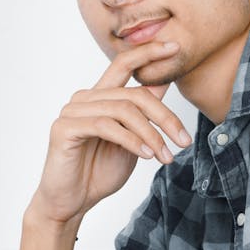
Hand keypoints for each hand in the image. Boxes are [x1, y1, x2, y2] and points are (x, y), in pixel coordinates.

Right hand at [27, 41, 190, 224]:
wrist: (70, 203)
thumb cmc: (99, 172)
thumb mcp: (133, 140)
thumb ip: (143, 113)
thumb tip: (165, 81)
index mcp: (100, 96)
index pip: (124, 63)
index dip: (149, 52)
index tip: (175, 46)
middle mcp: (85, 98)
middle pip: (135, 93)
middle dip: (165, 117)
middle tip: (184, 140)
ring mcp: (73, 111)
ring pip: (124, 109)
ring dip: (152, 135)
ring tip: (165, 156)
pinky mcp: (65, 128)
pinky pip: (107, 126)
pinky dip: (132, 140)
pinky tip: (146, 156)